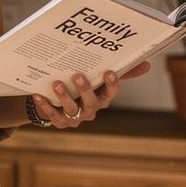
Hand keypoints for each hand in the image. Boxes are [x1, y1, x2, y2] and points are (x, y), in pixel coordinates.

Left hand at [31, 62, 150, 128]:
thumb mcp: (99, 79)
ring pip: (71, 110)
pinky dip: (45, 106)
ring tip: (56, 83)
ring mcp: (76, 118)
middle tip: (77, 74)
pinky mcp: (60, 121)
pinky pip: (53, 116)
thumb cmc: (82, 87)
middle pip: (91, 103)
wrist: (59, 102)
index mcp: (102, 99)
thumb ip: (121, 72)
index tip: (109, 72)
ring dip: (64, 97)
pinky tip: (38, 95)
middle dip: (85, 89)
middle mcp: (91, 110)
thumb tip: (147, 64)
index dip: (111, 84)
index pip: (111, 93)